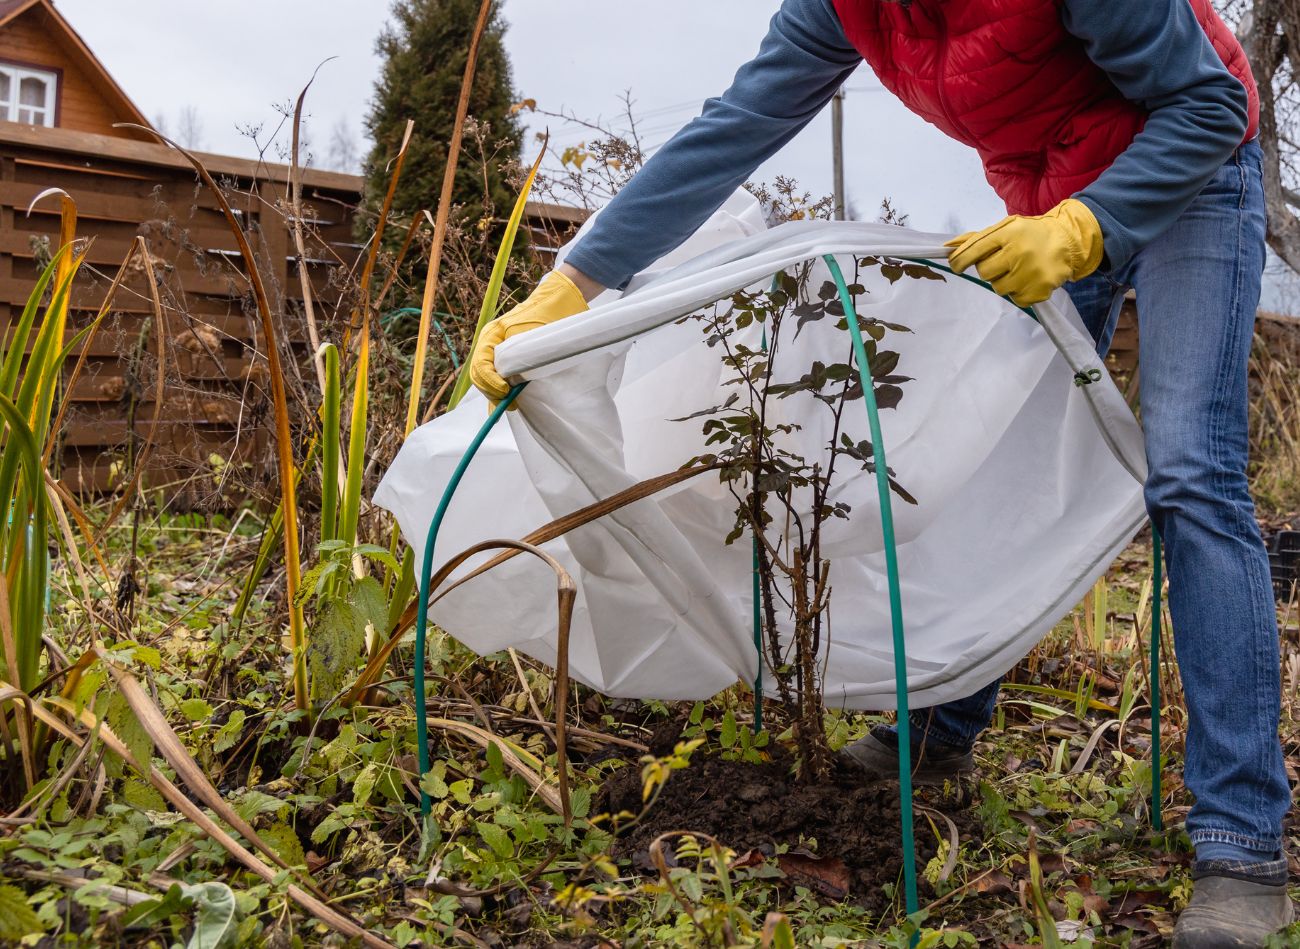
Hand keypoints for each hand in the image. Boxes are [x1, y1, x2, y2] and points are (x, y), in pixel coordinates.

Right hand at [468, 270, 589, 403]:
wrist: (558, 301)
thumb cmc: (546, 315)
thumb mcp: (532, 334)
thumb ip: (520, 356)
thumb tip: (513, 383)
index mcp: (491, 335)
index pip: (481, 365)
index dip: (490, 381)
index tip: (506, 390)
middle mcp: (490, 345)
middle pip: (480, 375)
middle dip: (492, 392)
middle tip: (510, 403)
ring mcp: (497, 352)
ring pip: (486, 379)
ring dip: (495, 395)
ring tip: (511, 405)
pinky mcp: (508, 359)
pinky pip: (496, 378)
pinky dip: (498, 393)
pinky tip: (504, 404)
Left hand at [945, 199, 1103, 306]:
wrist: (1067, 241)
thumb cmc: (1030, 235)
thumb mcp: (1005, 228)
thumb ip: (976, 239)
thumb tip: (947, 247)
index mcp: (1008, 233)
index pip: (974, 249)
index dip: (960, 260)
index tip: (956, 265)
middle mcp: (1019, 251)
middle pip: (984, 272)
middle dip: (989, 268)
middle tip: (1002, 262)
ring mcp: (1031, 272)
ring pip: (998, 288)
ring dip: (1003, 281)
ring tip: (1018, 269)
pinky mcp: (1040, 289)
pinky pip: (1016, 300)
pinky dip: (1018, 292)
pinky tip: (1028, 279)